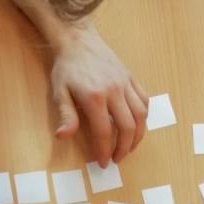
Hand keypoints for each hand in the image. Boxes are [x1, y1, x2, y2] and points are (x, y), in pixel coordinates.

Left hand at [51, 24, 148, 166]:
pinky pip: (144, 100)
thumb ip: (66, 116)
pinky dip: (143, 117)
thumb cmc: (67, 69)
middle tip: (117, 159)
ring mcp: (125, 84)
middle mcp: (114, 91)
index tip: (104, 162)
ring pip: (140, 115)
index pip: (104, 132)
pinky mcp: (131, 78)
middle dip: (124, 148)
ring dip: (137, 136)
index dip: (105, 150)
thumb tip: (63, 136)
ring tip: (129, 147)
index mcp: (95, 97)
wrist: (78, 40)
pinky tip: (136, 126)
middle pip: (127, 127)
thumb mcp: (60, 93)